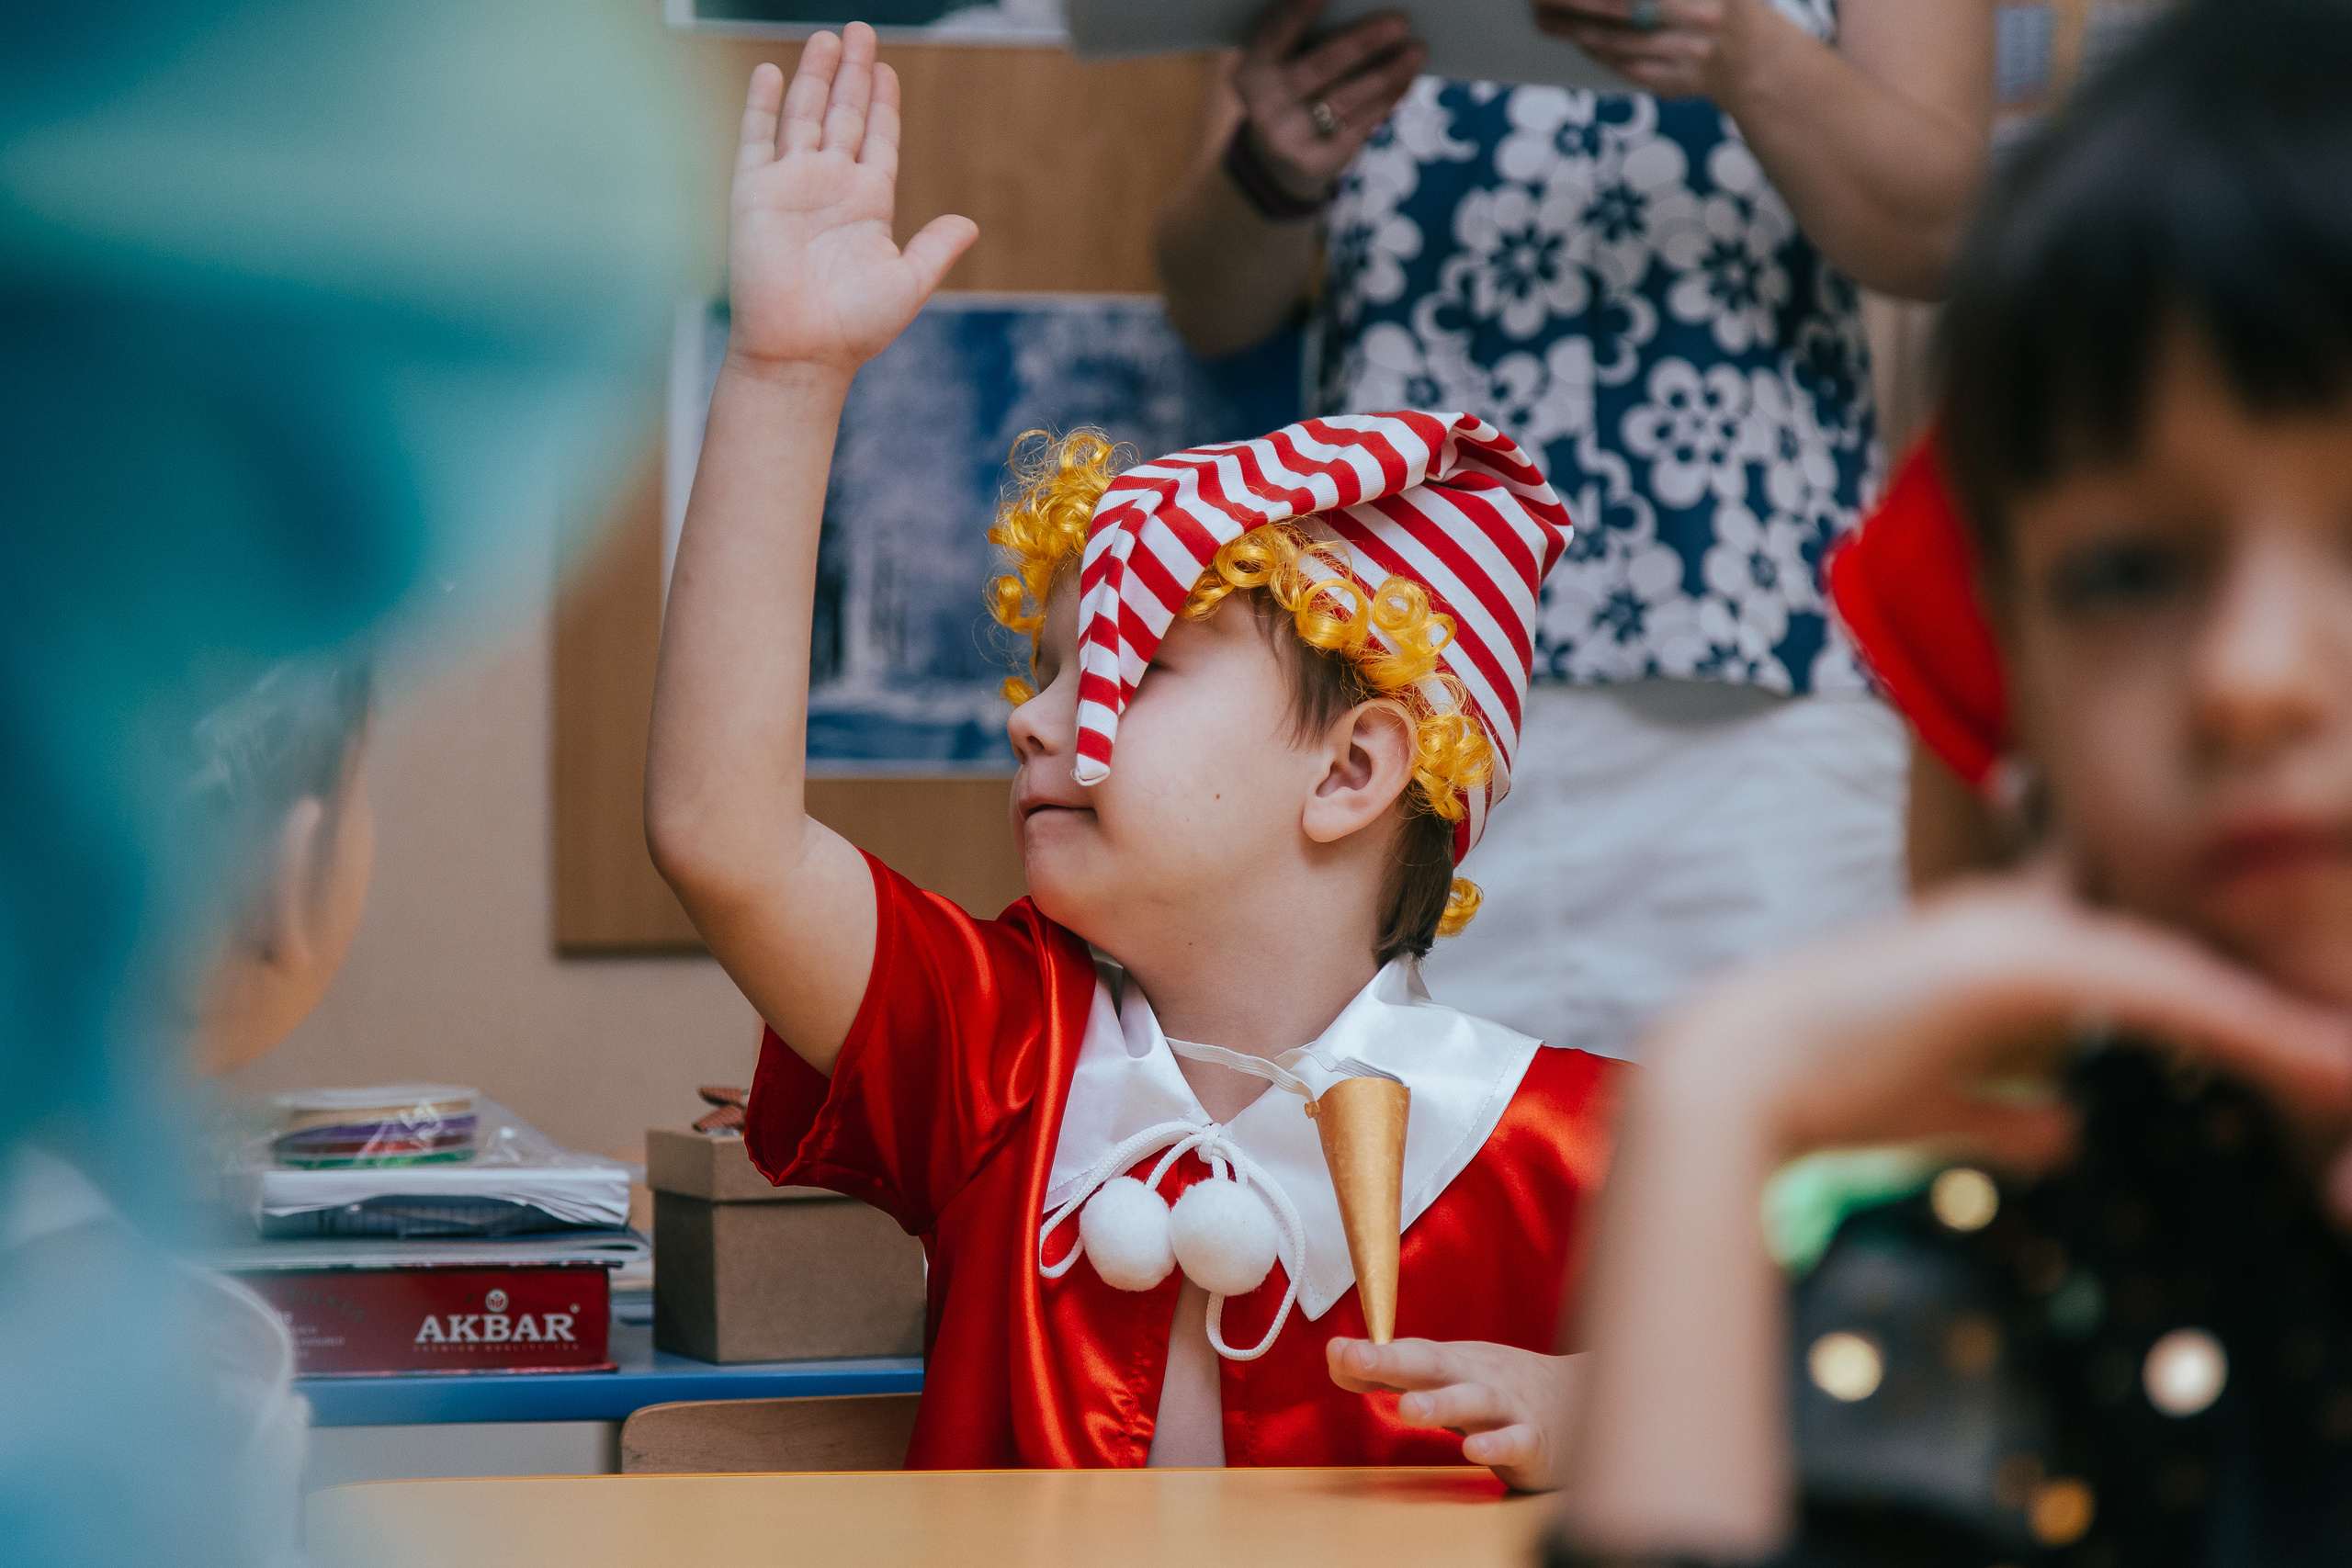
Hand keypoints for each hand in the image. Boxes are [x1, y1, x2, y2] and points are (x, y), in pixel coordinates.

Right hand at [726, 26, 976, 377]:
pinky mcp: (755, 193)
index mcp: (868, 205)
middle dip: (853, 74)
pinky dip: (762, 105)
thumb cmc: (853, 327)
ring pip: (805, 116)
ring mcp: (791, 186)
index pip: (878, 140)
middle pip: (844, 116)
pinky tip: (770, 72)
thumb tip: (970, 224)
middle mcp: (830, 189)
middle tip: (860, 31)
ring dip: (816, 77)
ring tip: (827, 39)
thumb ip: (935, 249)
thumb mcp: (907, 283)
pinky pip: (757, 138)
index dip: (882, 105)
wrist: (800, 351)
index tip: (887, 70)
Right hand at [1233, 0, 1426, 202]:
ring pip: (1345, 100)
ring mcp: (1286, 139)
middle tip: (1399, 22)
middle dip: (1363, 42)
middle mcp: (1263, 106)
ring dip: (1387, 73)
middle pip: (1319, 68)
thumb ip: (1309, 39)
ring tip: (1416, 52)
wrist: (1281, 154)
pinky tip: (1405, 80)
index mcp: (1251, 70)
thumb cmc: (1294, 88)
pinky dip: (1386, 100)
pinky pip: (1358, 126)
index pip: (1276, 34)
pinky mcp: (1313, 161)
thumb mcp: (1286, 63)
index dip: (1300, 12)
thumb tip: (1365, 10)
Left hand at [1328, 1337, 1585, 1490]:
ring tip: (1407, 1409)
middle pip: (1433, 1365)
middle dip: (1391, 1361)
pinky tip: (1474, 1450)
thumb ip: (1395, 1374)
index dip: (1371, 1354)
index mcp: (1453, 1363)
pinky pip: (1517, 1440)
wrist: (1585, 1397)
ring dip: (1441, 1403)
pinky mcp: (1536, 1441)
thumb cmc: (1502, 1388)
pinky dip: (1497, 1443)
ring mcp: (1509, 1406)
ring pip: (1475, 1401)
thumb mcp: (1448, 1377)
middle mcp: (1477, 1377)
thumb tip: (1338, 1362)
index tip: (1334, 1352)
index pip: (1407, 1353)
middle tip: (1353, 1358)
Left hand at [1531, 0, 1749, 100]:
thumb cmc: (1724, 4)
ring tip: (1542, 18)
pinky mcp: (1676, 83)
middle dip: (1574, 2)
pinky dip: (1597, 52)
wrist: (1757, 62)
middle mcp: (1700, 16)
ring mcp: (1689, 54)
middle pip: (1622, 6)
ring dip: (1574, 30)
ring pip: (1618, 42)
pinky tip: (1576, 38)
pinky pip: (1626, 67)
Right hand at [1649, 871, 2351, 1186]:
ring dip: (2278, 1031)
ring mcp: (2017, 939)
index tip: (2290, 1033)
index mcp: (1993, 945)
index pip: (2130, 959)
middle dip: (2265, 1012)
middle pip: (2174, 962)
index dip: (2218, 997)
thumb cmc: (1813, 1087)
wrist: (1730, 1073)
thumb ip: (2001, 1114)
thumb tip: (2069, 1134)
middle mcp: (2014, 923)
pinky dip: (2241, 1034)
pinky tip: (2313, 1070)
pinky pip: (2160, 998)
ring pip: (2182, 980)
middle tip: (2343, 1056)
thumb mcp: (1932, 1107)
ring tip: (2348, 1066)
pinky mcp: (2022, 965)